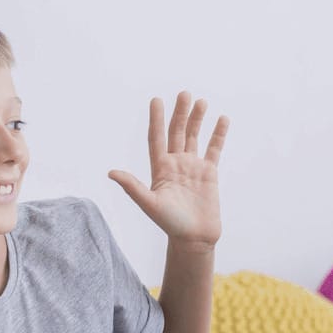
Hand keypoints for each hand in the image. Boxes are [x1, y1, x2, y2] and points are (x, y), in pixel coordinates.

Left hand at [108, 93, 227, 250]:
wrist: (194, 238)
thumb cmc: (170, 224)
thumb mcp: (150, 204)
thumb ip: (132, 187)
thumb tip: (111, 172)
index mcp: (160, 169)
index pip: (157, 138)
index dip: (156, 119)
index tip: (156, 100)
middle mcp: (176, 164)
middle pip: (176, 132)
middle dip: (180, 113)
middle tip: (183, 93)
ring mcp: (193, 167)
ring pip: (194, 137)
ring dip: (197, 119)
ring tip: (200, 101)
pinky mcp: (209, 173)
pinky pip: (214, 149)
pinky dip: (218, 134)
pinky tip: (222, 119)